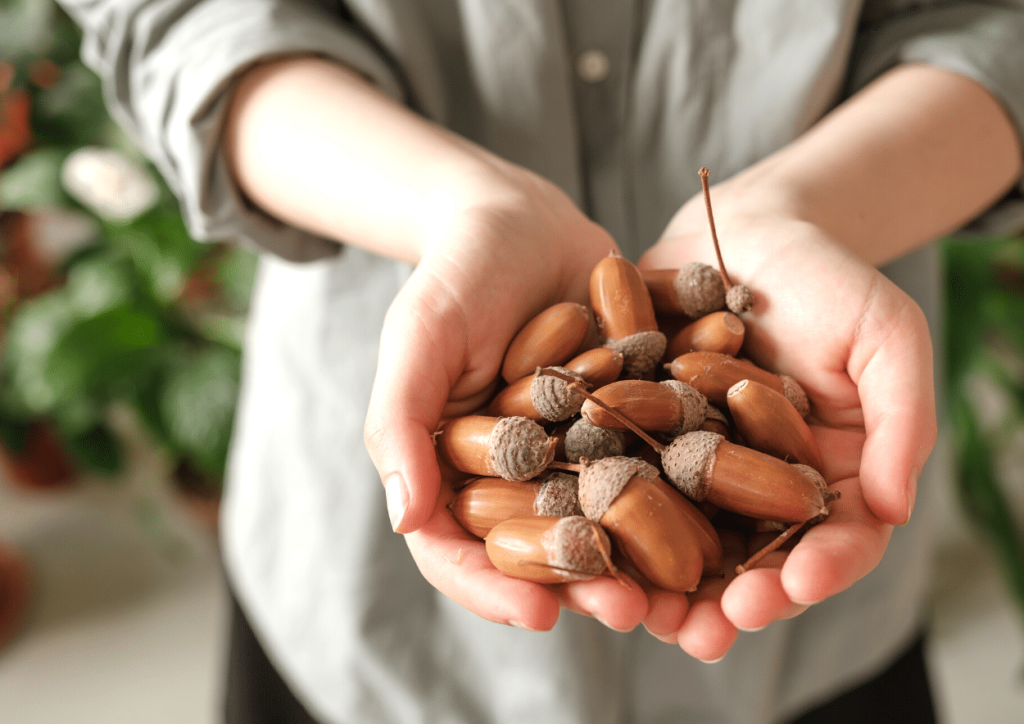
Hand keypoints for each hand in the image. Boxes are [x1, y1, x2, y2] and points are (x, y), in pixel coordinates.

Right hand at [363, 166, 649, 631]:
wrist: (524, 221)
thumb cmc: (455, 274)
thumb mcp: (420, 336)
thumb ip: (402, 422)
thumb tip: (403, 516)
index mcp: (458, 473)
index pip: (465, 549)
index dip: (496, 588)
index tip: (539, 617)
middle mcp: (521, 476)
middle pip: (548, 549)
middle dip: (587, 586)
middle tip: (630, 612)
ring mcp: (581, 452)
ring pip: (613, 522)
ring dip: (650, 558)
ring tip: (689, 584)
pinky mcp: (634, 421)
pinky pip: (662, 462)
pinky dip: (693, 488)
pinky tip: (731, 511)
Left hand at [637, 190, 936, 660]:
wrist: (748, 231)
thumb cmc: (830, 278)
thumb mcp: (886, 336)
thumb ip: (898, 419)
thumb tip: (893, 509)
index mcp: (825, 475)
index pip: (832, 541)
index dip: (817, 570)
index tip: (794, 585)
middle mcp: (758, 484)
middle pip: (749, 559)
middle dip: (729, 602)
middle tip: (705, 633)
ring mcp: (696, 465)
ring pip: (681, 538)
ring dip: (662, 583)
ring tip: (642, 614)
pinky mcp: (641, 436)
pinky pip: (623, 483)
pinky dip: (607, 515)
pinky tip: (586, 539)